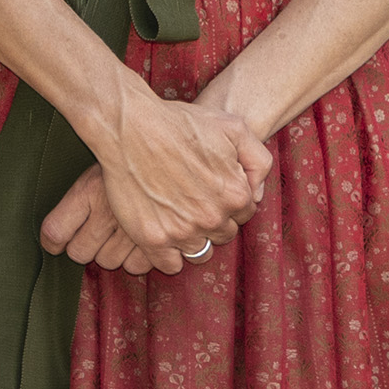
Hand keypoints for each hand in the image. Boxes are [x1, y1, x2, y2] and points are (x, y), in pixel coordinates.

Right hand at [41, 92, 271, 265]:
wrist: (131, 127)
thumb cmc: (181, 124)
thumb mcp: (234, 128)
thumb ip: (257, 161)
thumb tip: (255, 194)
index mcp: (235, 194)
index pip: (243, 214)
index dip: (228, 202)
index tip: (211, 191)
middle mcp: (212, 218)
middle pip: (222, 234)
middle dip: (212, 220)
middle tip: (192, 202)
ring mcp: (182, 231)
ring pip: (198, 252)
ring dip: (192, 239)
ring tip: (178, 219)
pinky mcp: (153, 239)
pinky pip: (170, 264)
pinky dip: (168, 255)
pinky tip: (163, 234)